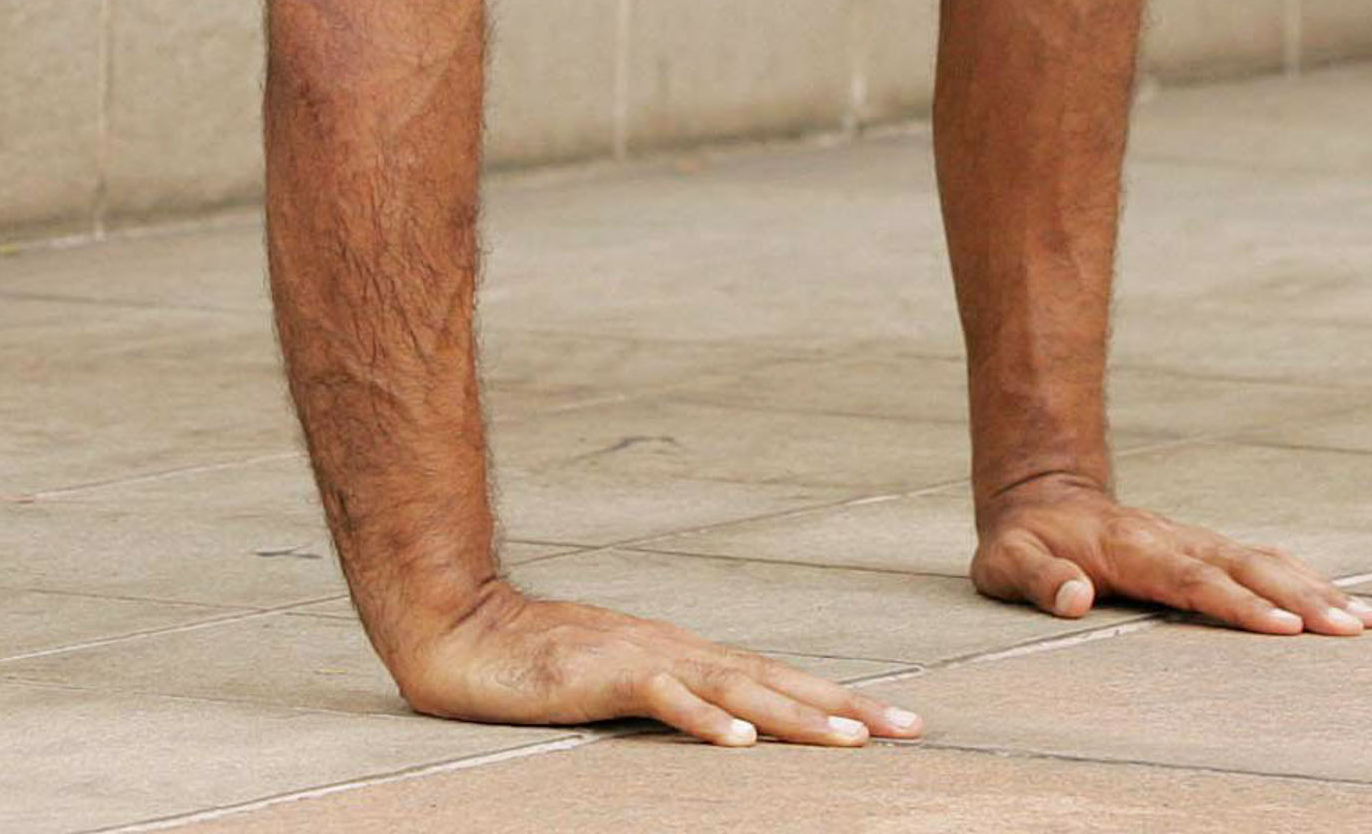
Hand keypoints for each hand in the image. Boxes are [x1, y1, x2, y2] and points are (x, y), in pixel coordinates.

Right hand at [379, 580, 922, 747]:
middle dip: (844, 707)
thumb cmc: (536, 661)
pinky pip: (662, 700)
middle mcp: (676, 650)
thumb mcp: (616, 682)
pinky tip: (739, 741)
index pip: (774, 678)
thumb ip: (669, 697)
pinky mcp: (601, 676)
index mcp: (684, 655)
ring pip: (734, 689)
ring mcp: (641, 659)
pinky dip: (704, 720)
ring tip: (850, 741)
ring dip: (795, 716)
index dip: (835, 699)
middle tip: (909, 731)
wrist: (462, 629)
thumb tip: (724, 726)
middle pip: (774, 681)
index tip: (893, 722)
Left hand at [971, 472, 1371, 634]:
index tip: (1285, 629)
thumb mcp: (1008, 562)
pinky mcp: (1206, 550)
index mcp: (1133, 549)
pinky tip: (1341, 602)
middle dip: (1303, 599)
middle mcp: (1175, 540)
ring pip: (1266, 562)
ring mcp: (1195, 542)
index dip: (1239, 604)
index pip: (1194, 580)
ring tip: (1367, 621)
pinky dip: (1305, 580)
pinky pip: (1263, 562)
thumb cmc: (1024, 542)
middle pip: (1248, 569)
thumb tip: (1077, 597)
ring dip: (1316, 589)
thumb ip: (1040, 579)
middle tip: (1354, 628)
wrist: (1041, 496)